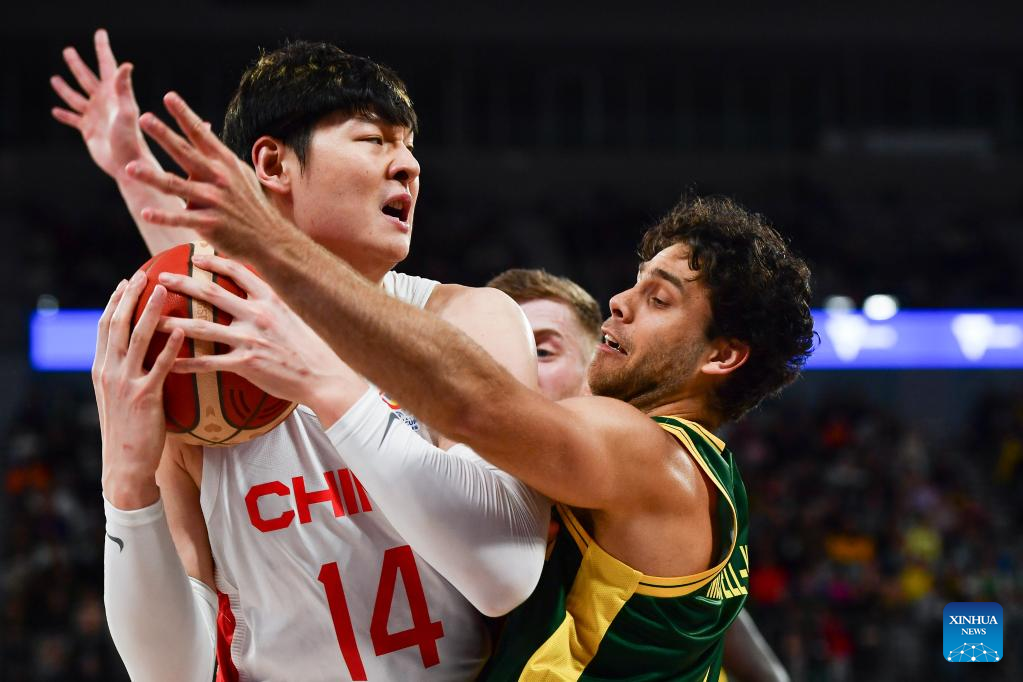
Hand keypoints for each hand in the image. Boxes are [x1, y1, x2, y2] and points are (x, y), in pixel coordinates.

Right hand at [51, 29, 155, 182]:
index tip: (100, 33)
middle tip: (68, 51)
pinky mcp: (89, 131)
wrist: (128, 166)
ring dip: (65, 89)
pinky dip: (64, 115)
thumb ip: (124, 89)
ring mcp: (96, 116)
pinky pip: (73, 119)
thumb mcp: (127, 112)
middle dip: (77, 65)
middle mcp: (104, 102)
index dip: (103, 48)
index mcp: (114, 94)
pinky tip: (55, 111)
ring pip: (76, 97)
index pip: (107, 65)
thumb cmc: (131, 140)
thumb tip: (125, 65)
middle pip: (87, 78)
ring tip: (55, 79)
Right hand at [94, 271, 184, 508]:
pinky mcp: (145, 397)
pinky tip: (182, 330)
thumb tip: (143, 350)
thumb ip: (127, 371)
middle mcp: (109, 371)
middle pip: (117, 324)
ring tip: (165, 290)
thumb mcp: (119, 395)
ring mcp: (125, 383)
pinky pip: (161, 366)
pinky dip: (171, 346)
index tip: (129, 280)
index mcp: (101, 368)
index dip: (116, 301)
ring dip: (151, 312)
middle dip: (131, 296)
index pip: (105, 326)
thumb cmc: (130, 428)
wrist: (125, 463)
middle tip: (147, 274)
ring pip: (137, 339)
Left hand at [125, 92, 289, 258]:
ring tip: (130, 168)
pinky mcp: (210, 224)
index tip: (169, 97)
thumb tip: (206, 133)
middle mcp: (219, 178)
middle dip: (164, 135)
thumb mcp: (241, 175)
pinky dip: (163, 217)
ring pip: (177, 186)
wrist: (269, 238)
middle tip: (144, 118)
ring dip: (152, 177)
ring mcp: (214, 201)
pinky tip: (146, 213)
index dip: (185, 115)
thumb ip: (220, 156)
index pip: (201, 134)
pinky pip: (182, 219)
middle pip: (186, 153)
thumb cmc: (252, 206)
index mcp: (225, 163)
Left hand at [155, 253, 365, 424]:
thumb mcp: (298, 316)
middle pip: (211, 293)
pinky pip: (208, 362)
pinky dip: (186, 362)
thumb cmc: (314, 349)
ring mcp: (251, 339)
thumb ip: (276, 304)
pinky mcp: (247, 364)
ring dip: (172, 323)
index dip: (213, 261)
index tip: (194, 257)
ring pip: (201, 327)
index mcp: (271, 299)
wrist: (326, 376)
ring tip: (150, 322)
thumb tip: (263, 295)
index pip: (238, 271)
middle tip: (159, 279)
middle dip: (181, 283)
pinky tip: (168, 363)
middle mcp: (258, 314)